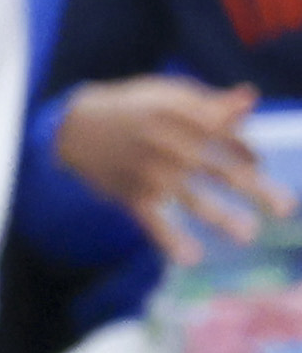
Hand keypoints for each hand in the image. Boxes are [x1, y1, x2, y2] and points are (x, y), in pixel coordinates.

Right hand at [56, 75, 287, 262]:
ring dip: (220, 217)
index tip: (258, 162)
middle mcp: (168, 144)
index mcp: (181, 116)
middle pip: (219, 169)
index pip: (228, 135)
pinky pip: (152, 220)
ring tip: (246, 235)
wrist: (73, 126)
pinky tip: (190, 257)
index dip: (248, 149)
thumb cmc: (131, 108)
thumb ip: (209, 103)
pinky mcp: (130, 194)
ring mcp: (148, 172)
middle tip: (286, 207)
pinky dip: (168, 239)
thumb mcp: (167, 95)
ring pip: (190, 197)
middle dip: (255, 188)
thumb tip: (250, 99)